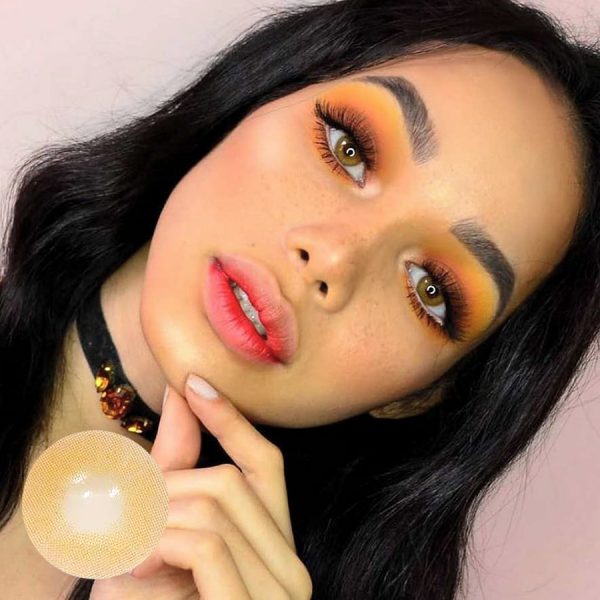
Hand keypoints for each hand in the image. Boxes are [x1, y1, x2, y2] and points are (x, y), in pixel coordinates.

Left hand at [90, 374, 311, 599]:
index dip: (231, 419)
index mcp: (273, 542)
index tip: (194, 381)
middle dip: (167, 486)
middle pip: (231, 480)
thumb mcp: (159, 530)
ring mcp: (279, 594)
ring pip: (215, 507)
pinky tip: (131, 572)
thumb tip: (185, 394)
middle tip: (124, 514)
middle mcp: (291, 566)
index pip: (266, 462)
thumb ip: (177, 462)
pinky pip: (206, 542)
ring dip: (154, 519)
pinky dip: (159, 544)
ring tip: (123, 552)